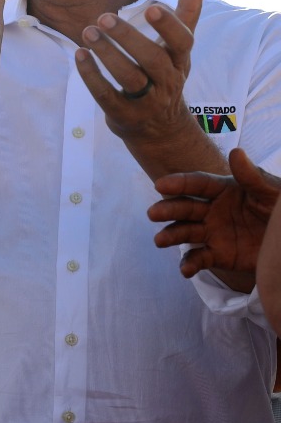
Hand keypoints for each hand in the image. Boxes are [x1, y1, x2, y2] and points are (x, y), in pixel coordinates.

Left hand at [76, 0, 203, 145]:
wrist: (160, 129)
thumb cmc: (166, 76)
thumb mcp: (180, 49)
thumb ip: (187, 14)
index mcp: (181, 61)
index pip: (182, 42)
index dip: (169, 26)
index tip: (151, 7)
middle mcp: (167, 81)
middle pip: (152, 59)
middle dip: (128, 37)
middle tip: (104, 16)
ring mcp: (146, 101)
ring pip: (128, 77)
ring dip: (107, 54)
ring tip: (88, 32)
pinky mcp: (124, 115)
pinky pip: (106, 95)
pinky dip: (91, 75)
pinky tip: (79, 55)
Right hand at [149, 147, 280, 278]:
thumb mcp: (273, 193)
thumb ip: (253, 177)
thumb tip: (235, 152)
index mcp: (224, 190)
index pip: (198, 184)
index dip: (179, 183)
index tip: (161, 184)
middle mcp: (212, 210)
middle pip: (185, 208)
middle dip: (168, 210)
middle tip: (153, 214)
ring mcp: (213, 233)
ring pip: (185, 232)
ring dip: (171, 235)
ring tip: (160, 240)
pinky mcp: (217, 255)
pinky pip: (199, 259)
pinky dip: (189, 264)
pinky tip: (186, 270)